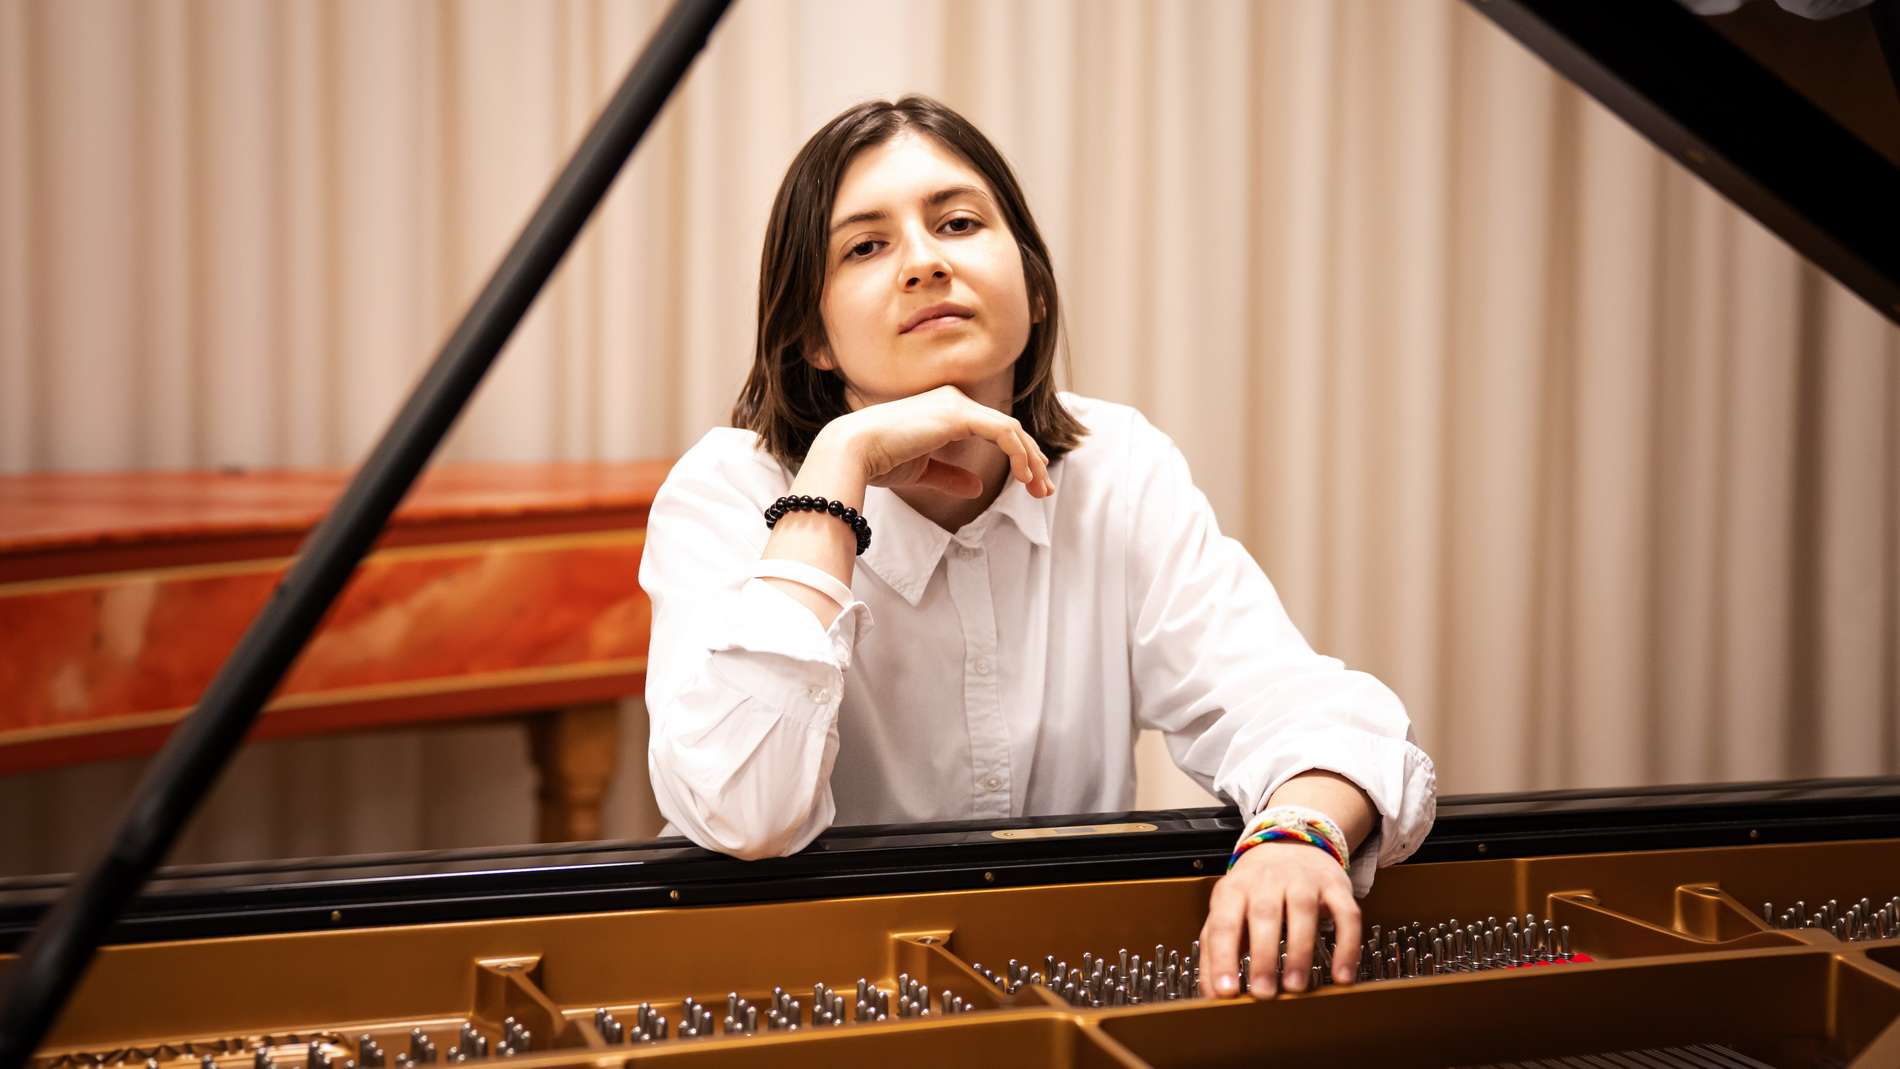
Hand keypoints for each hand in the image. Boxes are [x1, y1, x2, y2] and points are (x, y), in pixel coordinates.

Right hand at [827, 385, 1051, 499]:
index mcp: (944, 409)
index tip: (1030, 481)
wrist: (853, 451)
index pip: (992, 428)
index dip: (1017, 454)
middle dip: (1030, 459)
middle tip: (1043, 490)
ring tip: (1038, 488)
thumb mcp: (923, 471)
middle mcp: (953, 400)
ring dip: (1030, 459)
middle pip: (1007, 428)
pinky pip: (1003, 432)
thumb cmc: (878, 460)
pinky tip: (1023, 477)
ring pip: (1011, 429)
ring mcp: (956, 404)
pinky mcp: (959, 415)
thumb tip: (976, 488)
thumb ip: (950, 475)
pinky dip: (1019, 453)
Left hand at [1197, 841, 1360, 997]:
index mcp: (1234, 889)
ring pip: (1303, 911)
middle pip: (1264, 915)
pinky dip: (1346, 946)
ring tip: (1295, 987)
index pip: (1223, 924)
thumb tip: (1210, 993)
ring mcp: (1304, 880)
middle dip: (1263, 957)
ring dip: (1299, 951)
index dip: (1223, 958)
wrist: (1290, 843)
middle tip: (1263, 993)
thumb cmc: (1254, 889)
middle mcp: (1268, 880)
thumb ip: (1215, 949)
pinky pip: (1346, 915)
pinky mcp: (1335, 886)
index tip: (1225, 992)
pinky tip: (1342, 975)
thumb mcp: (1227, 910)